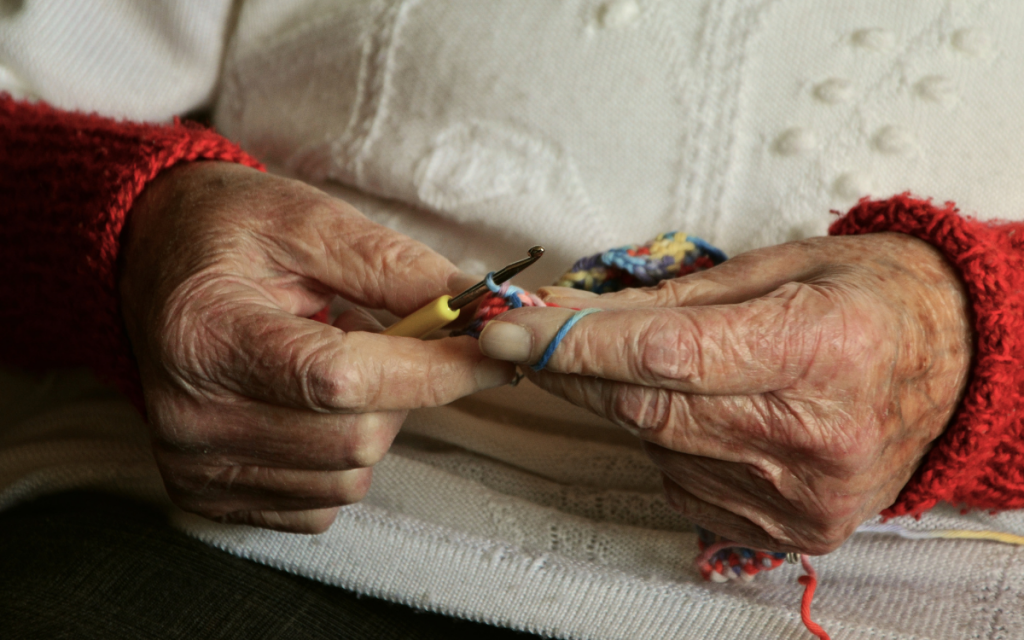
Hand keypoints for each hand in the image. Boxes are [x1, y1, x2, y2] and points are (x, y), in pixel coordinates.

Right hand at [121, 162, 512, 532]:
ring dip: (374, 421)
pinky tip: (313, 406)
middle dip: (405, 389)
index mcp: (208, 335)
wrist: (155, 263)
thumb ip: (392, 265)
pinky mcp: (209, 493)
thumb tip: (474, 308)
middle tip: (389, 338)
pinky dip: (342, 458)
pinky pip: (320, 503)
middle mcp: (191, 415)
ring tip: (337, 363)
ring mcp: (196, 464)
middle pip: (355, 438)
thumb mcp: (307, 220)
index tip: (491, 352)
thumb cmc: (228, 234)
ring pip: (348, 475)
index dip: (431, 370)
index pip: (340, 379)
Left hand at [478, 233, 971, 553]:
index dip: (577, 346)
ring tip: (655, 366)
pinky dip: (670, 445)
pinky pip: (686, 484)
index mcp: (822, 348)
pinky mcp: (796, 529)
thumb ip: (668, 299)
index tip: (513, 331)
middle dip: (576, 375)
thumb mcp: (775, 266)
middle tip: (535, 340)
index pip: (667, 355)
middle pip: (650, 411)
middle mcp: (818, 436)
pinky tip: (702, 412)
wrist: (954, 363)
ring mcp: (806, 494)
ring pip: (660, 450)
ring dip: (627, 406)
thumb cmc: (868, 298)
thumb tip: (568, 313)